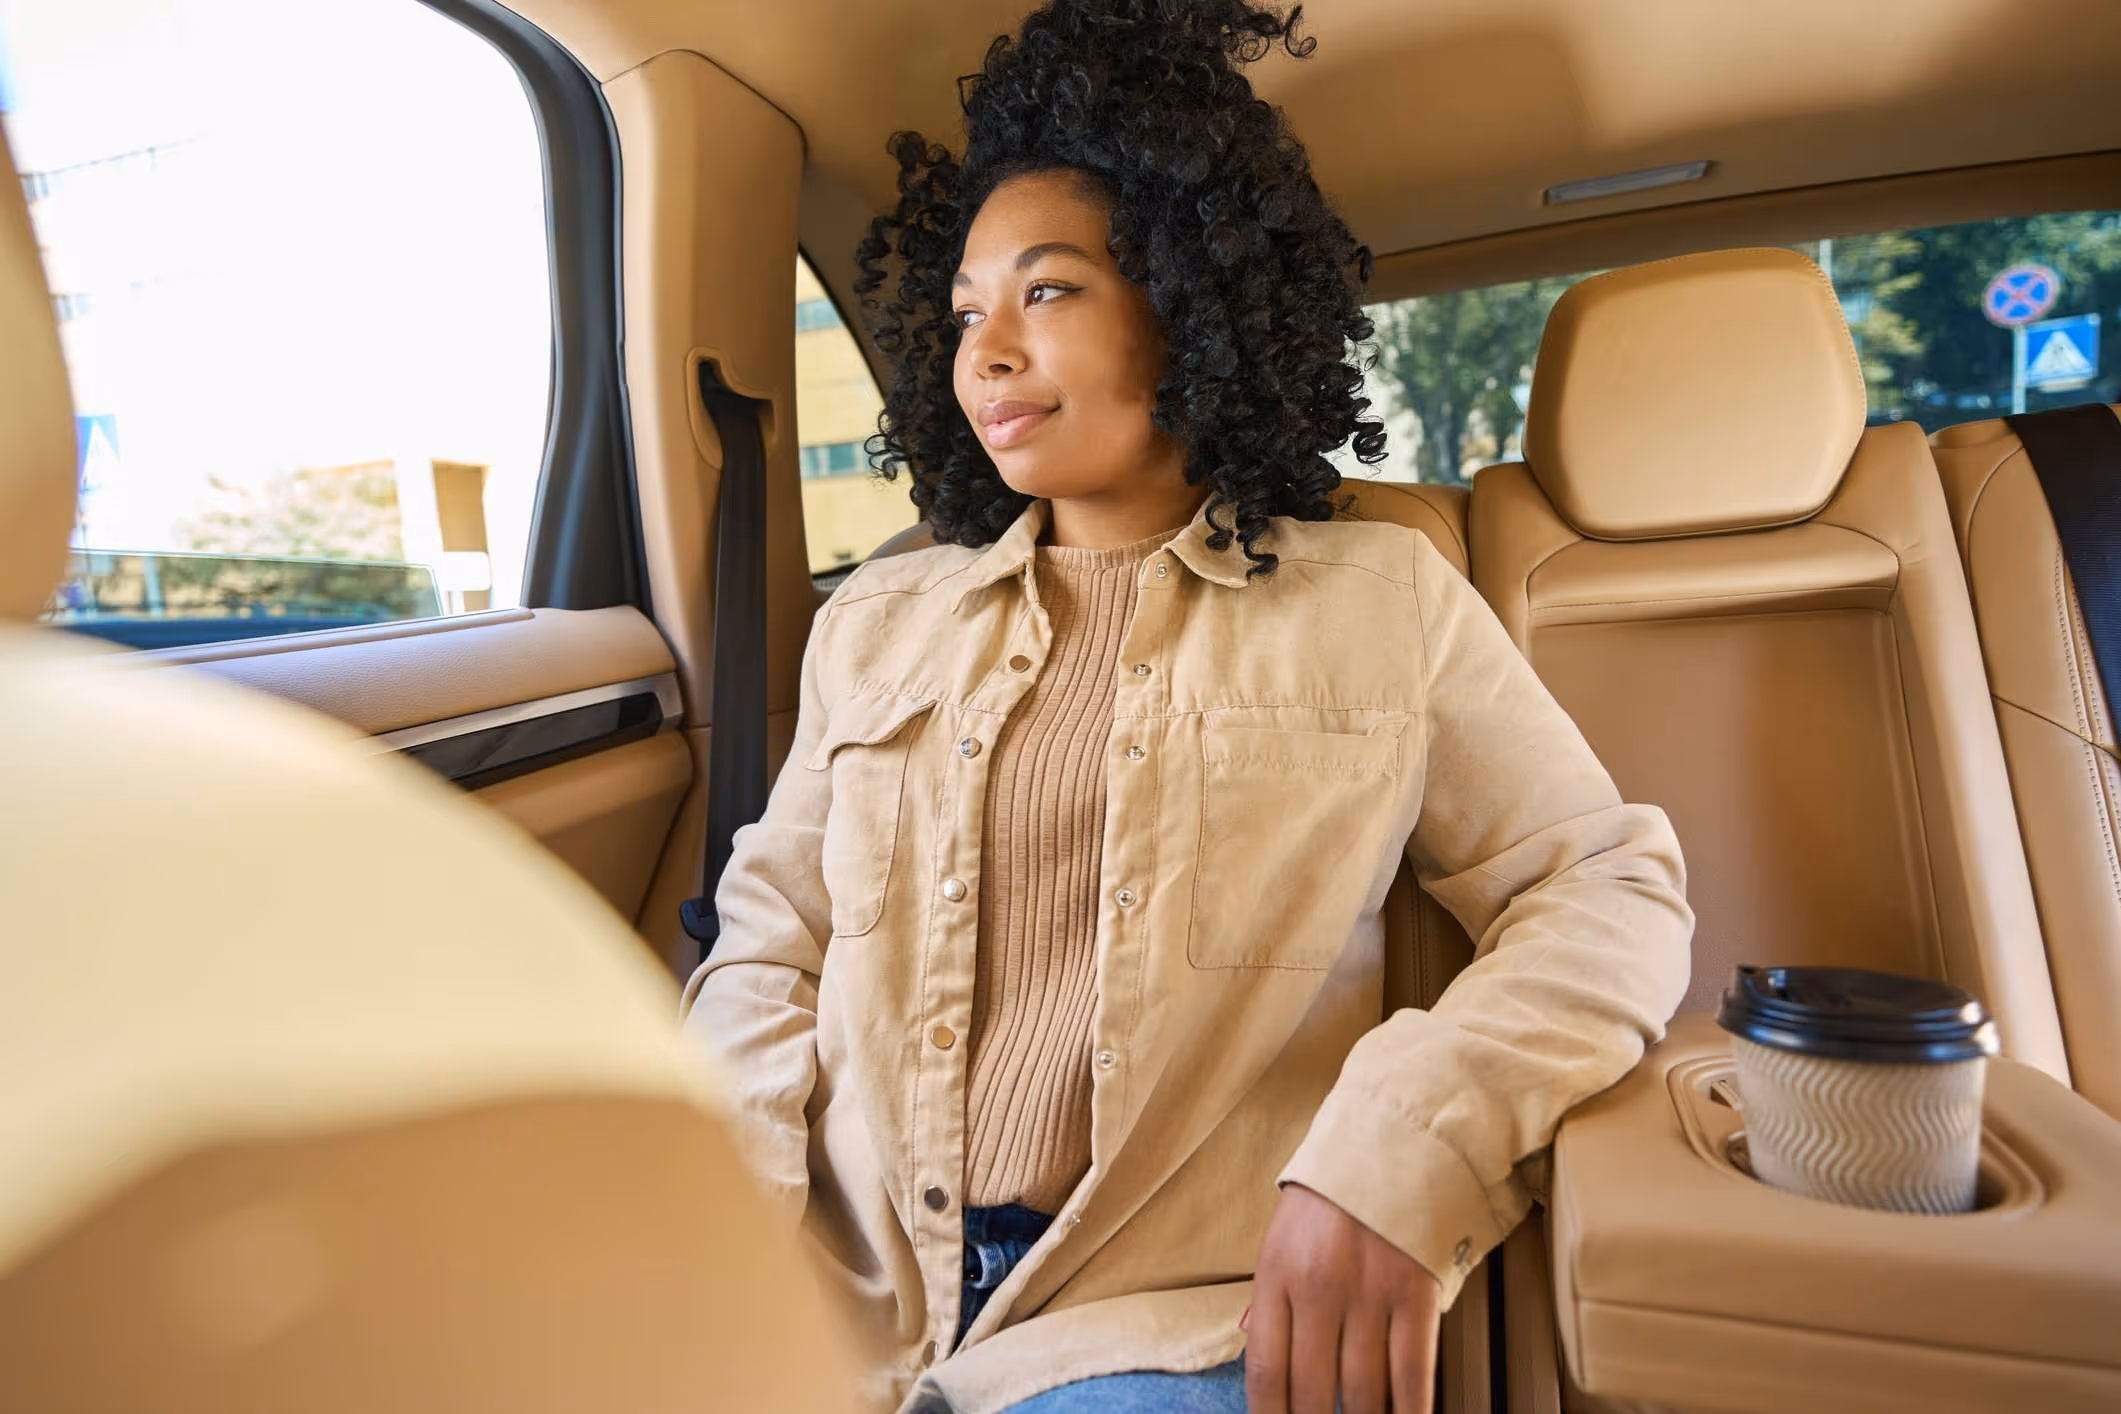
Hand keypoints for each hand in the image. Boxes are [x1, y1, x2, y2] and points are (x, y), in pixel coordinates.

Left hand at [1245, 1183, 1440, 1413]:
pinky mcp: (1416, 1294)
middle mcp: (1319, 1290)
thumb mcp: (1281, 1237)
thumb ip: (1270, 1297)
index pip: (1266, 1373)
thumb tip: (1254, 1348)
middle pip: (1314, 1393)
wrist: (1391, 1141)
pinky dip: (1410, 1412)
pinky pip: (1413, 1375)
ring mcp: (1370, 1294)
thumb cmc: (1331, 1196)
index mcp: (1276, 1275)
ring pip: (1364, 1393)